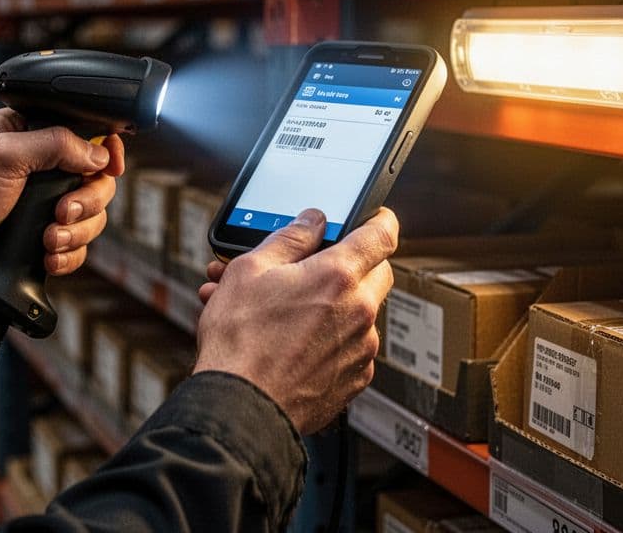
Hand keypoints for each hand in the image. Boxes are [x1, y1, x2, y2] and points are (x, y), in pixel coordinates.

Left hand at [0, 108, 124, 307]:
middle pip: (97, 181)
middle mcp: (42, 168)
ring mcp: (45, 205)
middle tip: (62, 212)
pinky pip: (78, 247)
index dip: (105, 150)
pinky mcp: (44, 237)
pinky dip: (67, 255)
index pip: (85, 134)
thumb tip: (98, 153)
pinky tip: (47, 257)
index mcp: (31, 134)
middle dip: (86, 202)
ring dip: (75, 232)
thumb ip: (55, 144)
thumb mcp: (6, 155)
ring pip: (92, 217)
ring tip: (47, 240)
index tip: (111, 167)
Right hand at [193, 208, 396, 434]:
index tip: (373, 217)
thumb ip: (290, 238)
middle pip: (378, 272)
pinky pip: (352, 347)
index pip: (382, 234)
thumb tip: (312, 221)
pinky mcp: (355, 378)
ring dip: (334, 304)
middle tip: (318, 266)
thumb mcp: (250, 270)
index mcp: (338, 276)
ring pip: (361, 311)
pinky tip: (292, 341)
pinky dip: (330, 339)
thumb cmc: (240, 341)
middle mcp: (359, 311)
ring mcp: (361, 348)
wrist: (240, 406)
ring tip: (283, 311)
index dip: (379, 219)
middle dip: (354, 264)